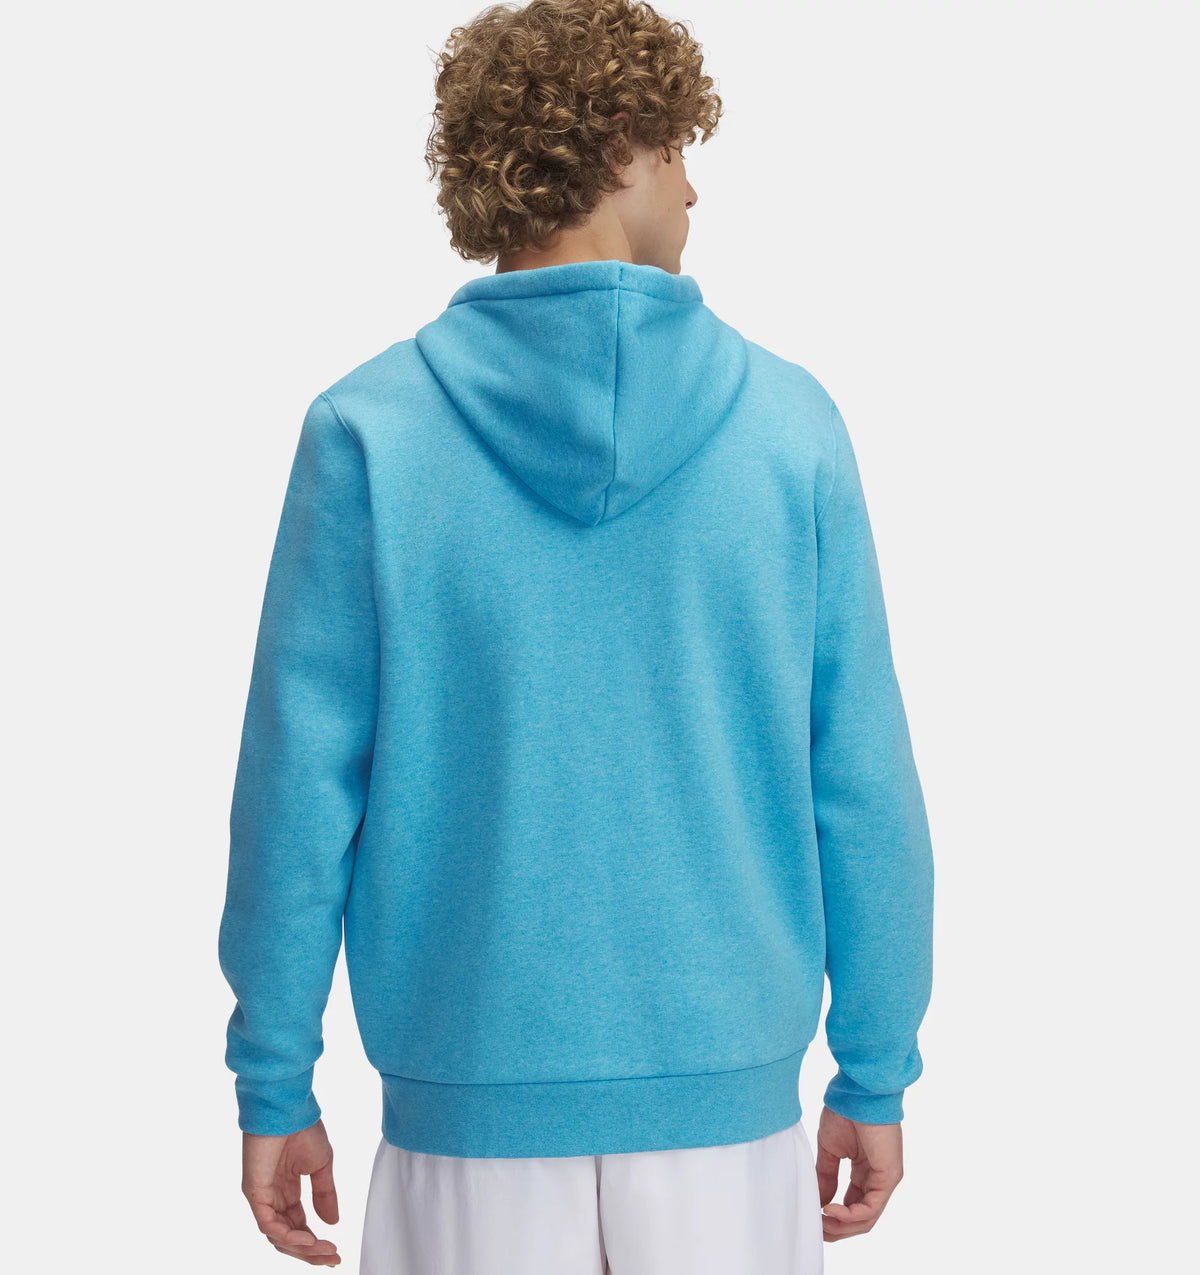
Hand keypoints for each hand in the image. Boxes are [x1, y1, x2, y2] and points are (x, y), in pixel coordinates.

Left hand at [241, 1118, 341, 1265]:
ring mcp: (262, 1197)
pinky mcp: (255, 1193)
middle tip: (332, 1258)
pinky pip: (268, 1224)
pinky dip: (288, 1236)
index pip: (298, 1226)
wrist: (289, 1109)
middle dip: (311, 1252)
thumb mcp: (321, 1165)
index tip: (335, 1252)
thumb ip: (325, 1194)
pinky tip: (308, 1238)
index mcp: (286, 1190)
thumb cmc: (303, 1129)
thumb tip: (333, 1222)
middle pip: (288, 1237)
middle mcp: (272, 1198)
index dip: (315, 1242)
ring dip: (303, 1248)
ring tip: (324, 1250)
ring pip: (278, 1236)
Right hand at [815, 1105, 903, 1241]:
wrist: (856, 1093)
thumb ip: (826, 1176)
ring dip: (842, 1226)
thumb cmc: (844, 1112)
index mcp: (865, 1171)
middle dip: (837, 1228)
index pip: (853, 1205)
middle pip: (861, 1218)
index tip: (814, 1220)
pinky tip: (830, 1209)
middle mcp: (878, 1179)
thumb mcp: (830, 1150)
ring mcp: (885, 1180)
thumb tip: (818, 1200)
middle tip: (816, 1230)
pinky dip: (850, 1214)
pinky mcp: (889, 1177)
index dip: (834, 1218)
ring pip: (867, 1218)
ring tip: (821, 1223)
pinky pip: (871, 1207)